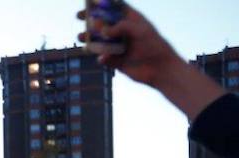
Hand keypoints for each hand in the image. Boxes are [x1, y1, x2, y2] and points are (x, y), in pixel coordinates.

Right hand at [77, 5, 223, 120]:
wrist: (159, 69)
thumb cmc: (153, 45)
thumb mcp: (139, 30)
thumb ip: (120, 27)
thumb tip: (100, 30)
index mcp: (130, 20)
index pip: (115, 7)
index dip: (103, 3)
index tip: (90, 1)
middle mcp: (122, 31)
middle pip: (103, 22)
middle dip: (90, 19)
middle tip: (79, 16)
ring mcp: (118, 46)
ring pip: (99, 40)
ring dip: (88, 38)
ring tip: (80, 37)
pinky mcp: (115, 60)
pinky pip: (103, 57)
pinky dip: (100, 57)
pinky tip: (102, 58)